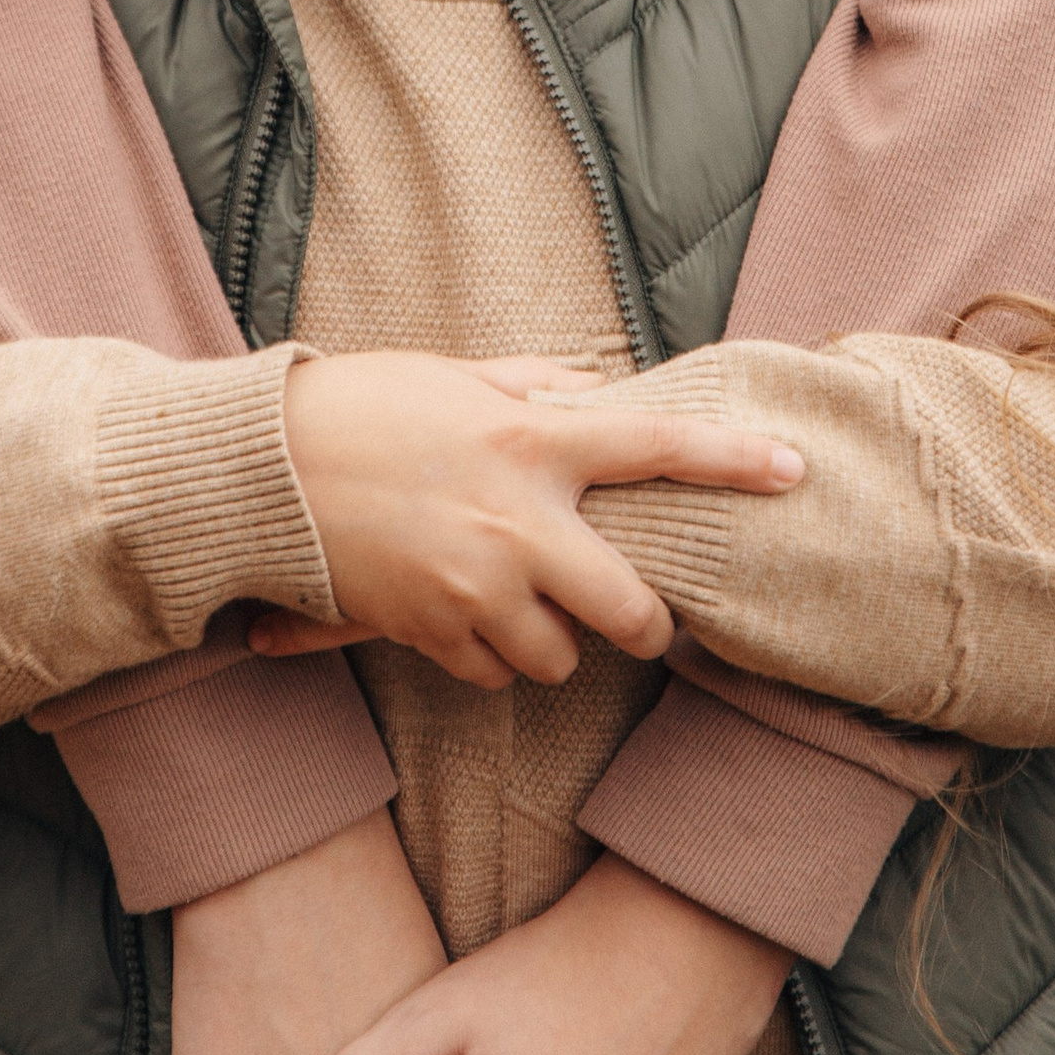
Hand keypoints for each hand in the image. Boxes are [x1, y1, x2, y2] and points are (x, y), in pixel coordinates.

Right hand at [265, 352, 803, 687]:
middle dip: (646, 625)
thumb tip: (602, 388)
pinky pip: (494, 674)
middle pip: (629, 610)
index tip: (793, 470)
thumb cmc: (362, 408)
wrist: (261, 470)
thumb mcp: (457, 379)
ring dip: (553, 641)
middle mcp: (516, 521)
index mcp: (529, 440)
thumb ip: (537, 388)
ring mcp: (474, 587)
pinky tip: (464, 617)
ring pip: (561, 658)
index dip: (733, 460)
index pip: (656, 447)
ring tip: (518, 604)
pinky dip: (491, 658)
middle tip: (641, 619)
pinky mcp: (430, 633)